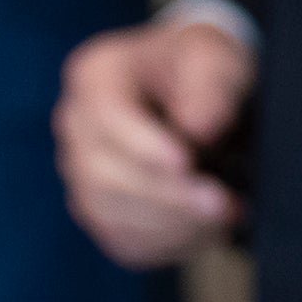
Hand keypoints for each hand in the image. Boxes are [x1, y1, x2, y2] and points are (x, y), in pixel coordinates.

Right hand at [56, 14, 254, 267]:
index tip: (188, 162)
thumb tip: (200, 130)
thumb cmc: (201, 67)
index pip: (105, 116)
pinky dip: (166, 244)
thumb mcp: (214, 57)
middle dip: (166, 195)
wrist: (197, 90)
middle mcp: (76, 126)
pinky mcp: (101, 212)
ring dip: (170, 225)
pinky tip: (207, 232)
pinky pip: (123, 241)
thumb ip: (209, 86)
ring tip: (225, 217)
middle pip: (101, 174)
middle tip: (222, 202)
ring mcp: (82, 173)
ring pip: (109, 214)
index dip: (144, 146)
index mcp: (95, 76)